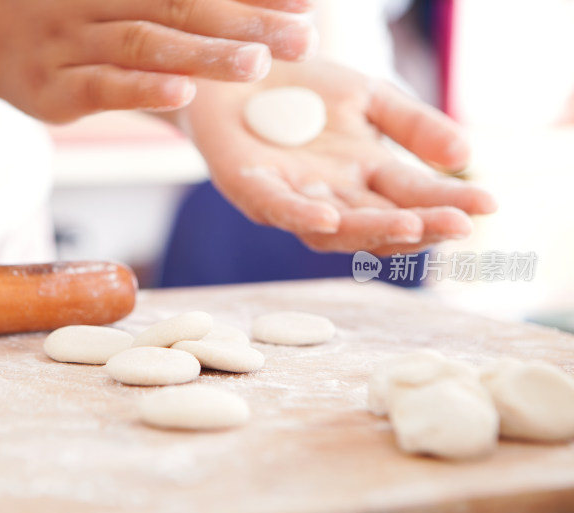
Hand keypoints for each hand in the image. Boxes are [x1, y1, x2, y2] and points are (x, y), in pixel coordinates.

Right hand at [0, 0, 315, 123]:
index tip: (307, 5)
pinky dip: (141, 89)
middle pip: (183, 8)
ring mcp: (74, 42)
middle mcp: (102, 4)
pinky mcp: (52, 89)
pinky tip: (182, 94)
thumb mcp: (112, 2)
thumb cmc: (62, 21)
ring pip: (146, 44)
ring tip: (258, 63)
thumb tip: (234, 22)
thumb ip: (167, 10)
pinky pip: (101, 87)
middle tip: (302, 38)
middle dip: (247, 23)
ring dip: (204, 54)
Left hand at [178, 58, 497, 254]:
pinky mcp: (252, 187)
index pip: (412, 195)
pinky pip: (279, 208)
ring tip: (412, 225)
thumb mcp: (368, 97)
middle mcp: (333, 194)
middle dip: (421, 225)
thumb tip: (465, 157)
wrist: (243, 65)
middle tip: (461, 226)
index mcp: (364, 174)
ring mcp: (293, 196)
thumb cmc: (303, 88)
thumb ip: (413, 125)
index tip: (488, 205)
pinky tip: (328, 217)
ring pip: (335, 226)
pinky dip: (302, 215)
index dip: (448, 202)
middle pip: (380, 220)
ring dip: (372, 228)